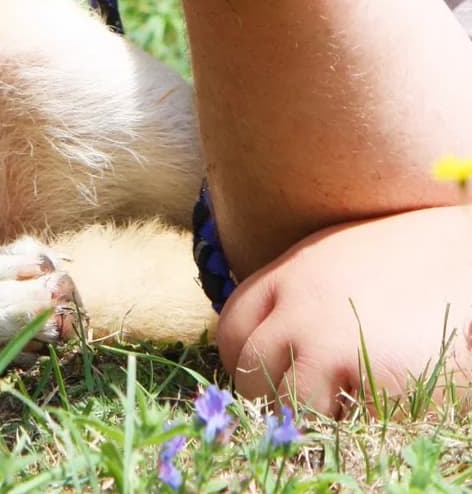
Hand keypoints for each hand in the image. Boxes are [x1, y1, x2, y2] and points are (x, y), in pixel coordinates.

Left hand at [218, 205, 471, 415]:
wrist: (467, 255)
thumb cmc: (405, 264)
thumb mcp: (332, 261)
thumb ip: (293, 296)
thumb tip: (261, 350)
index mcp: (289, 276)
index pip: (233, 334)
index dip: (247, 364)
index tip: (269, 379)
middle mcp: (301, 311)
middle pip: (253, 379)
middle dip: (276, 399)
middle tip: (314, 399)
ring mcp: (336, 348)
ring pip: (296, 411)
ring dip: (321, 416)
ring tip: (357, 397)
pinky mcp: (378, 384)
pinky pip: (351, 426)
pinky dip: (366, 423)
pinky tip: (391, 398)